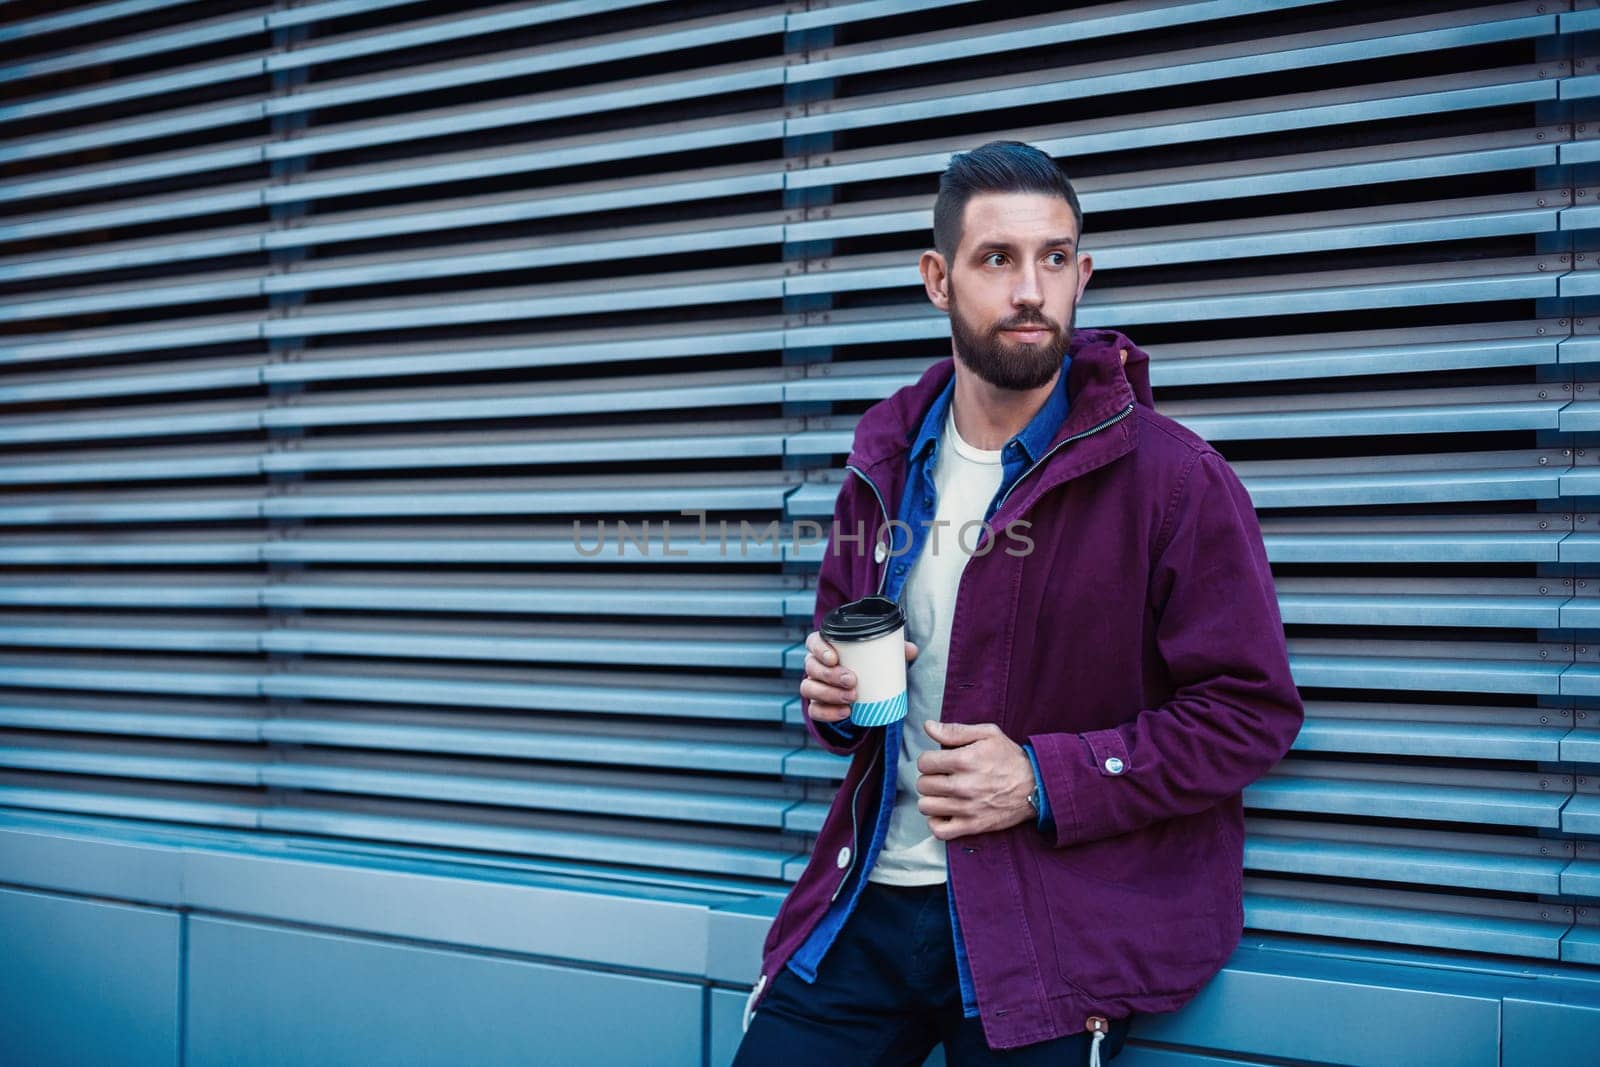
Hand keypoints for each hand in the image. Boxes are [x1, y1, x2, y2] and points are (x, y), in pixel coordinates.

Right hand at [802, 630, 918, 722]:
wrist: (859, 691)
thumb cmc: (866, 666)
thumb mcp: (879, 656)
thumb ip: (894, 650)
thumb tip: (912, 650)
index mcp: (825, 648)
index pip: (813, 642)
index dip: (820, 649)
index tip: (834, 657)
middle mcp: (814, 665)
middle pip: (812, 667)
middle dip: (830, 674)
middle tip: (852, 680)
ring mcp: (813, 686)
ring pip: (809, 688)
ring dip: (829, 693)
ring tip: (851, 698)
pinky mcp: (816, 705)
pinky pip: (814, 710)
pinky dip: (828, 713)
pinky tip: (845, 713)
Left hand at [916, 721, 1034, 839]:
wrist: (1036, 787)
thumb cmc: (1011, 759)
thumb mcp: (987, 734)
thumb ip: (955, 731)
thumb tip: (929, 727)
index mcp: (964, 761)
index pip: (924, 762)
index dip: (928, 760)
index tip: (938, 762)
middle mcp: (962, 786)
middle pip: (923, 785)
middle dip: (929, 778)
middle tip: (942, 777)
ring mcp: (966, 808)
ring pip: (926, 807)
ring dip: (931, 799)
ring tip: (942, 794)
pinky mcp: (972, 826)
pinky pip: (939, 830)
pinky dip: (936, 822)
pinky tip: (944, 812)